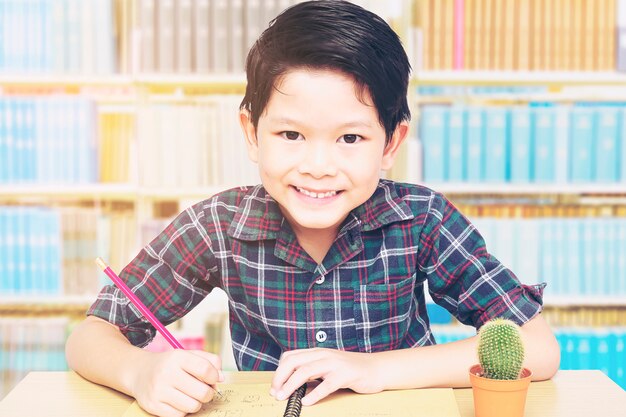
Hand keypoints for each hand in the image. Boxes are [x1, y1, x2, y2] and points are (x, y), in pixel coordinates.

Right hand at [128, 350, 223, 416]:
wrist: (139, 372)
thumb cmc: (171, 364)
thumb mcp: (189, 355)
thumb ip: (210, 361)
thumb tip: (222, 378)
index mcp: (178, 357)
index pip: (206, 369)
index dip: (215, 376)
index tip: (213, 378)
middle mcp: (167, 373)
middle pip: (202, 392)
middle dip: (208, 393)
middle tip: (204, 390)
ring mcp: (158, 391)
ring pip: (193, 406)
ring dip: (196, 403)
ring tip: (191, 396)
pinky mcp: (153, 406)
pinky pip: (179, 415)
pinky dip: (183, 410)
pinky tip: (179, 401)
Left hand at [270, 348, 385, 405]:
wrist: (377, 368)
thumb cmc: (350, 370)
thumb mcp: (327, 366)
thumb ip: (312, 371)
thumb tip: (292, 385)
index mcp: (317, 352)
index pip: (290, 356)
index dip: (279, 371)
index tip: (274, 386)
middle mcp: (323, 355)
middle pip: (294, 362)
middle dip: (280, 377)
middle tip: (275, 393)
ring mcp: (334, 363)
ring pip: (306, 371)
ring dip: (291, 385)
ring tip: (284, 397)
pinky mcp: (345, 374)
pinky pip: (326, 385)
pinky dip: (314, 394)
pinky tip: (307, 402)